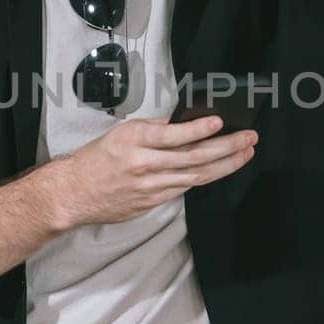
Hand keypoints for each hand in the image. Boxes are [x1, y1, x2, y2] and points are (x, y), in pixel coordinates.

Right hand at [53, 115, 257, 227]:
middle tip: (248, 138)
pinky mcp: (153, 201)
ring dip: (225, 164)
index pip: (173, 134)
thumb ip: (153, 128)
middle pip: (194, 157)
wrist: (74, 193)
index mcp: (135, 140)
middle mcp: (144, 164)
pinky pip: (184, 188)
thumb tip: (184, 122)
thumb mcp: (121, 132)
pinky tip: (221, 169)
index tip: (219, 121)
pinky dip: (205, 177)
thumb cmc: (96, 160)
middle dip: (227, 147)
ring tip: (245, 153)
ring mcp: (151, 186)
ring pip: (196, 175)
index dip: (198, 129)